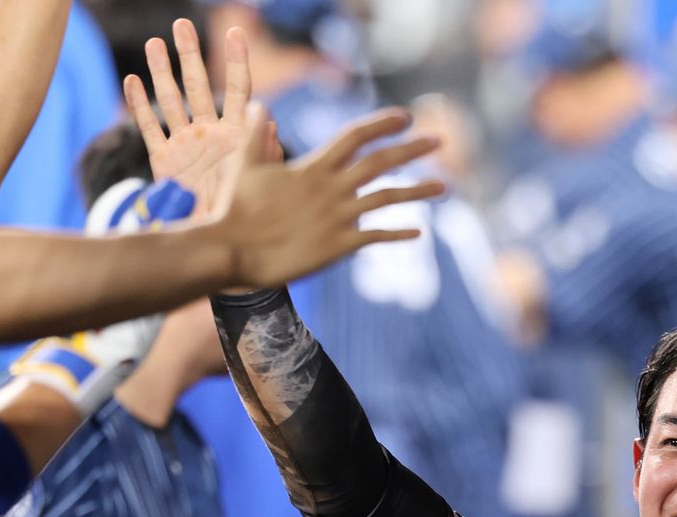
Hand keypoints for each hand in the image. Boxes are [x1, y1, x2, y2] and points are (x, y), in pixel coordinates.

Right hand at [126, 19, 255, 218]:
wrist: (220, 244)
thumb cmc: (246, 215)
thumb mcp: (258, 184)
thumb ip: (263, 155)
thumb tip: (270, 123)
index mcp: (236, 135)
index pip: (238, 90)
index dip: (237, 61)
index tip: (234, 32)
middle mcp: (210, 134)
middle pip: (198, 86)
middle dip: (190, 55)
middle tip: (182, 24)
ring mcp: (186, 144)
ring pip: (171, 101)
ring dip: (162, 72)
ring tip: (155, 43)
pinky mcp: (165, 161)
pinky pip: (150, 129)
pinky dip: (140, 106)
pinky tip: (132, 80)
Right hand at [126, 19, 447, 290]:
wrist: (232, 250)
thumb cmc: (235, 208)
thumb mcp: (245, 166)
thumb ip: (257, 136)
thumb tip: (261, 107)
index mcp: (313, 166)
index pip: (355, 136)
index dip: (382, 124)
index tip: (406, 117)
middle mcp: (331, 188)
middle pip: (381, 161)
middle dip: (412, 149)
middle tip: (439, 140)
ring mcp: (337, 217)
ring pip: (387, 198)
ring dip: (418, 191)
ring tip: (444, 186)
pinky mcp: (338, 246)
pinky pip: (376, 237)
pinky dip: (398, 233)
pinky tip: (418, 231)